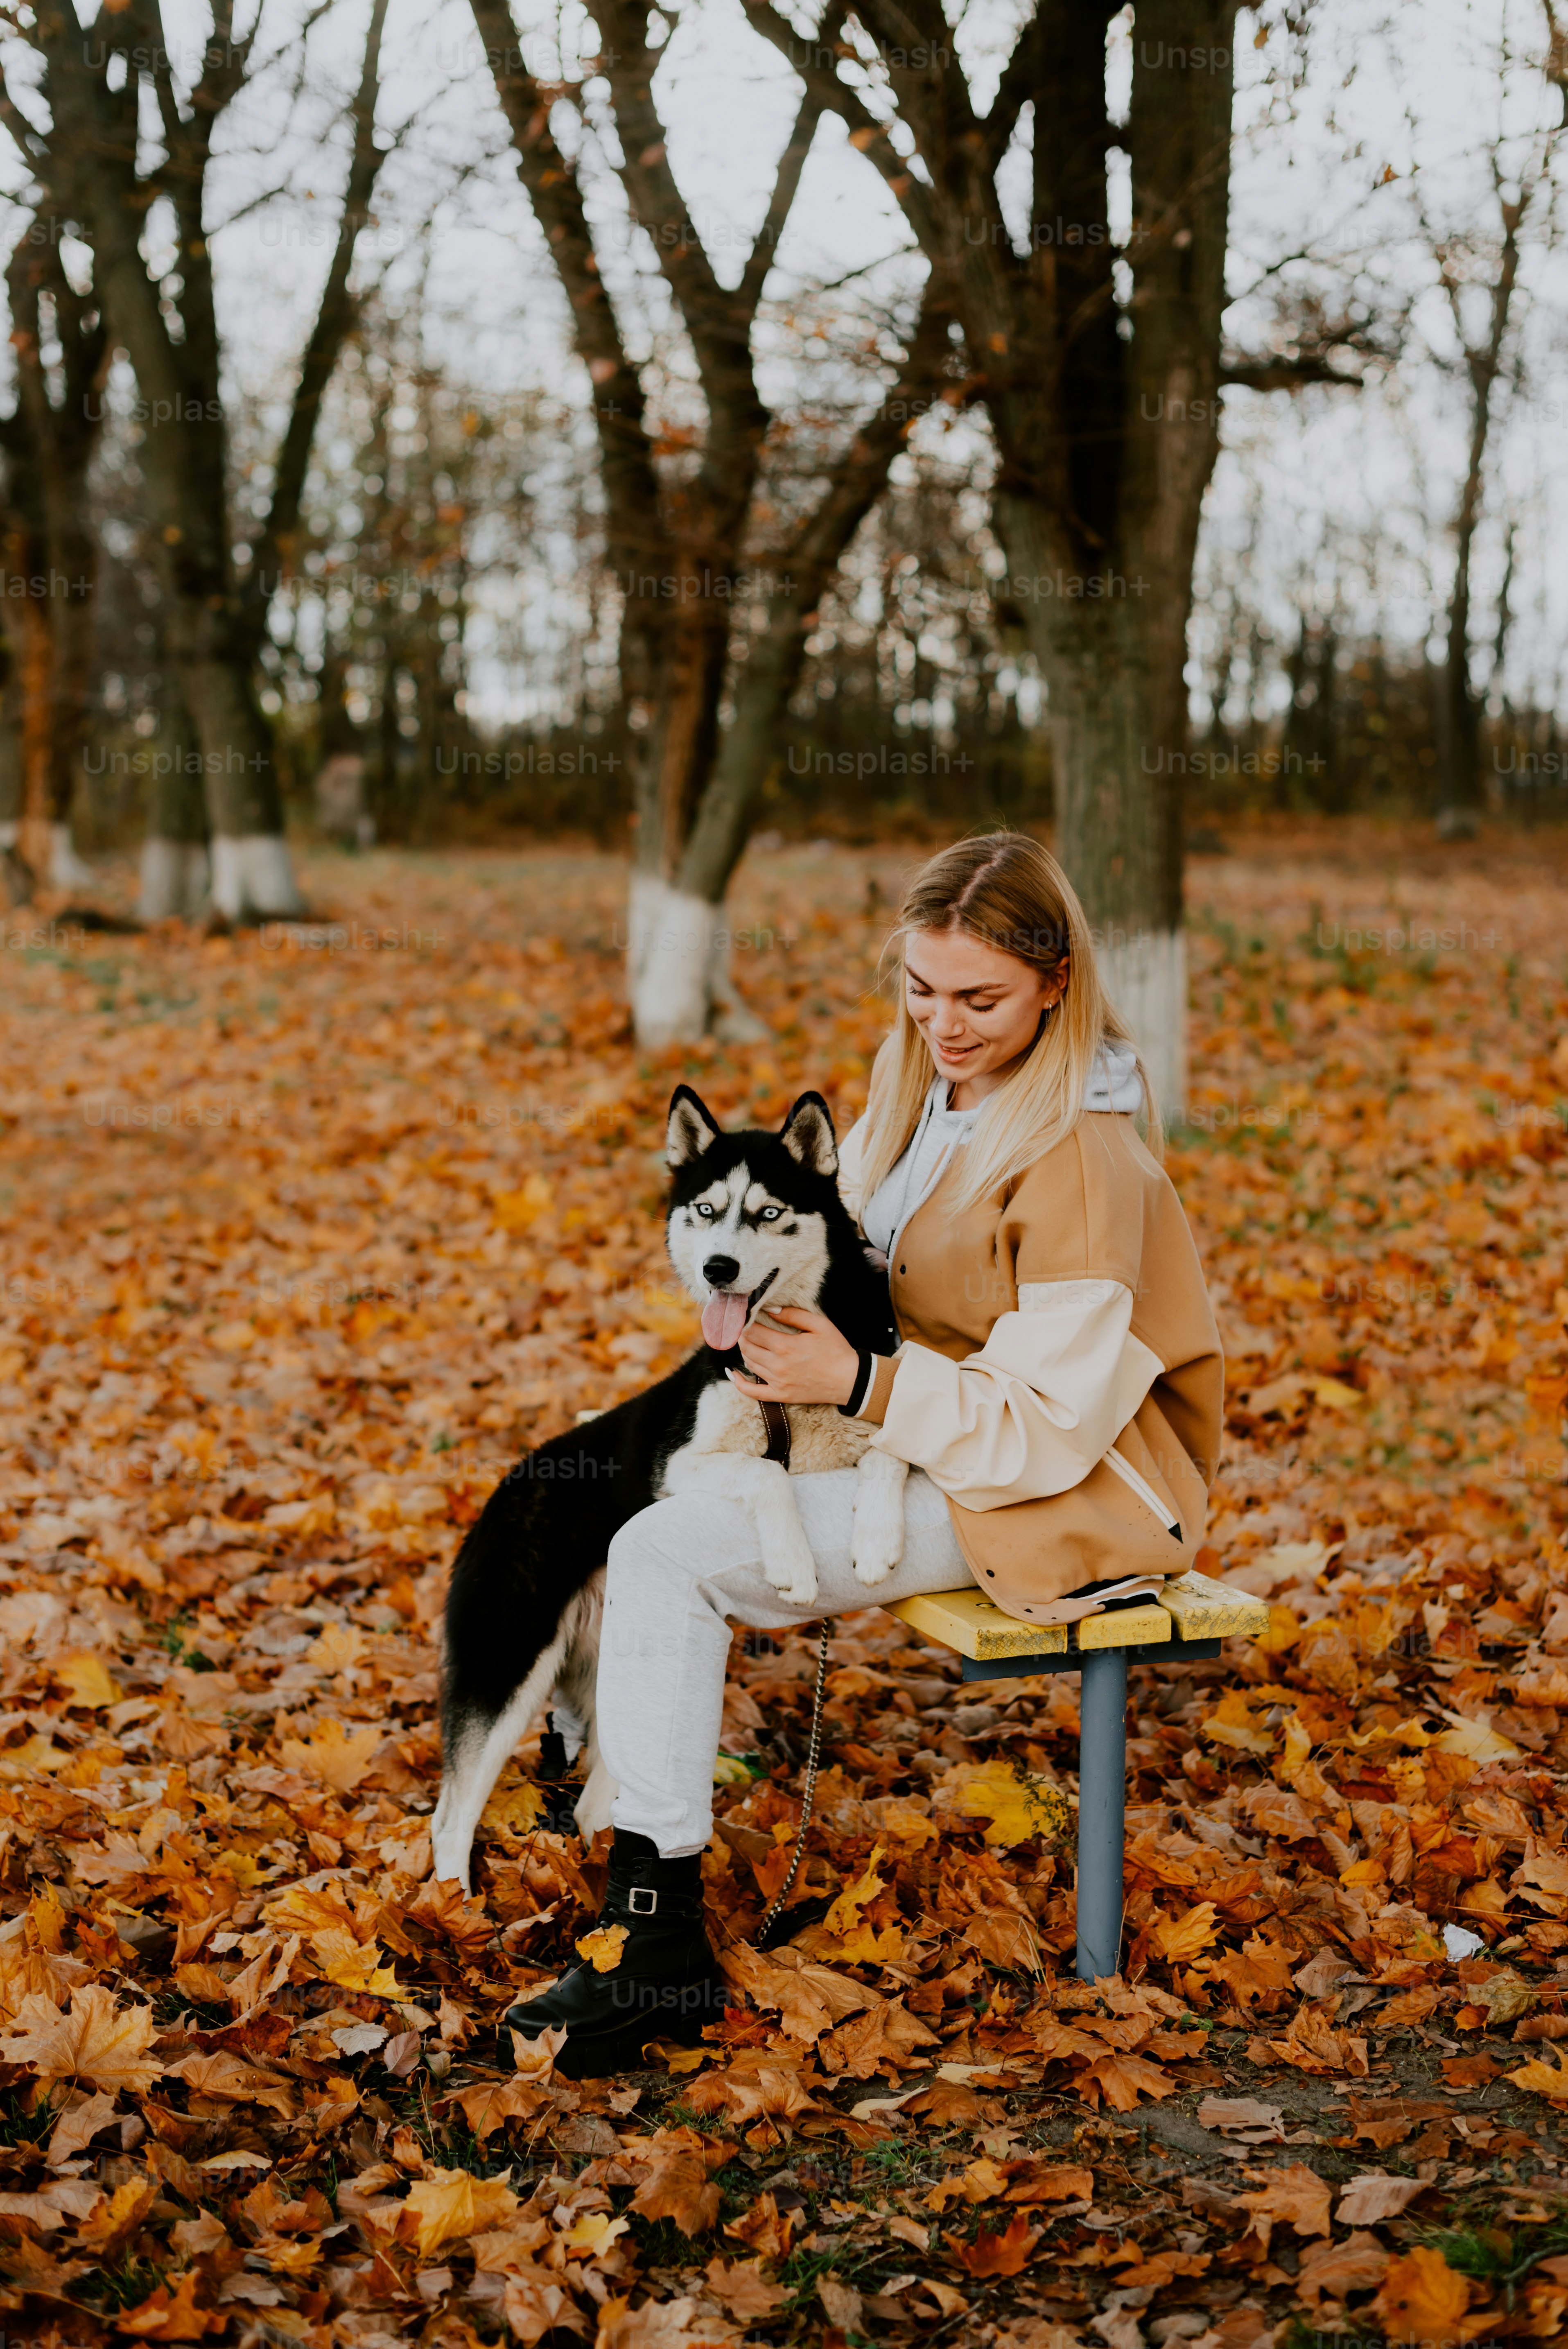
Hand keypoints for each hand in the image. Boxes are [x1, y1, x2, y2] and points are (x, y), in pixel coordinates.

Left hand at [727, 1306, 860, 1406]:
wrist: (850, 1380)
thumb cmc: (836, 1350)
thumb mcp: (819, 1324)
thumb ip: (793, 1315)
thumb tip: (770, 1309)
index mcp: (786, 1346)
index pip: (753, 1332)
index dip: (746, 1323)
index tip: (746, 1316)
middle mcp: (778, 1365)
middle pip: (747, 1347)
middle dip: (743, 1335)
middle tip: (745, 1327)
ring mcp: (777, 1382)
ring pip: (749, 1364)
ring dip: (744, 1351)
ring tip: (748, 1342)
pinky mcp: (780, 1395)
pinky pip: (752, 1392)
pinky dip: (739, 1383)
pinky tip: (732, 1373)